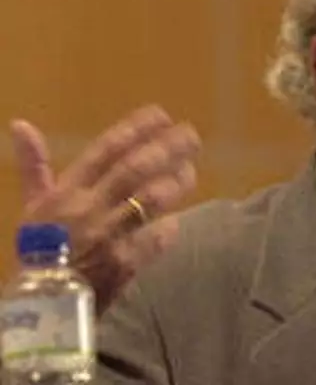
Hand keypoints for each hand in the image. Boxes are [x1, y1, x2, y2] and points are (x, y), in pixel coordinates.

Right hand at [10, 105, 200, 313]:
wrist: (41, 302)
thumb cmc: (40, 249)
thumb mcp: (33, 206)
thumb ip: (34, 165)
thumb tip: (21, 124)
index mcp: (67, 191)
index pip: (106, 149)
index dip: (136, 128)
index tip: (162, 115)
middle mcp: (89, 207)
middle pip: (136, 168)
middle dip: (167, 148)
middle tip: (192, 136)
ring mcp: (109, 235)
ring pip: (151, 199)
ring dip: (176, 182)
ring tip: (190, 171)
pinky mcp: (125, 263)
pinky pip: (155, 239)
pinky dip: (168, 228)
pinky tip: (177, 220)